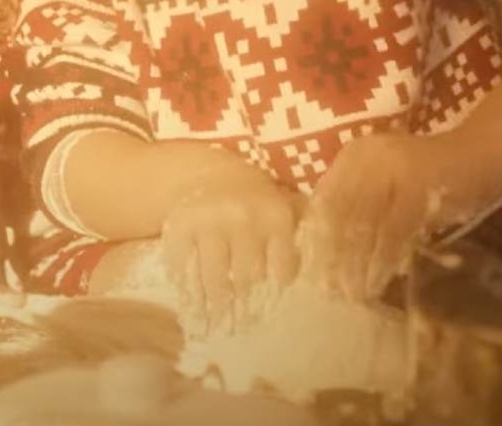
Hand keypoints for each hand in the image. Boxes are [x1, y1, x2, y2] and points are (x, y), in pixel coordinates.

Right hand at [160, 168, 300, 334]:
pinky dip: (188, 291)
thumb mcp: (280, 208)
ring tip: (217, 327)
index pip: (281, 269)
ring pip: (214, 279)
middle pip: (247, 278)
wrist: (207, 173)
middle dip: (245, 305)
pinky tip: (192, 306)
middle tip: (242, 327)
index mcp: (275, 216)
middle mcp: (243, 218)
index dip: (275, 292)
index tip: (271, 310)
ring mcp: (209, 223)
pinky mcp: (180, 228)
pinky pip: (184, 269)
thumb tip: (322, 281)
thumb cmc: (252, 202)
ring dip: (216, 307)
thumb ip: (298, 238)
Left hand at [299, 132, 497, 301]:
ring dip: (357, 263)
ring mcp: (395, 168)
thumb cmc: (428, 177)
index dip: (315, 238)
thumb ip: (354, 207)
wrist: (479, 155)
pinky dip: (385, 259)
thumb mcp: (383, 185)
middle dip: (332, 255)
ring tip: (353, 293)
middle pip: (340, 214)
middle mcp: (369, 156)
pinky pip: (395, 230)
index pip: (324, 200)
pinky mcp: (421, 186)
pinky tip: (380, 280)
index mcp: (355, 154)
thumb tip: (319, 250)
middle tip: (329, 289)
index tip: (309, 270)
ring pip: (365, 225)